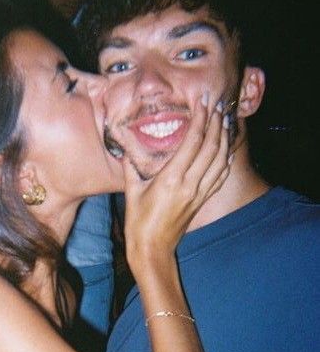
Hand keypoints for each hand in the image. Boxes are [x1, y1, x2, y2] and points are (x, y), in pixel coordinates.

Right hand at [122, 95, 230, 261]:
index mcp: (172, 178)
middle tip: (218, 105)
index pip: (193, 141)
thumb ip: (131, 166)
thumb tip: (125, 146)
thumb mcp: (131, 191)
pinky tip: (227, 149)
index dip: (201, 119)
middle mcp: (190, 184)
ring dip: (224, 138)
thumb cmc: (138, 222)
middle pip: (211, 146)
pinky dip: (226, 159)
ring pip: (220, 159)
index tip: (203, 102)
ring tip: (225, 121)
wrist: (152, 249)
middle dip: (216, 123)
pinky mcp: (202, 200)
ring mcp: (199, 193)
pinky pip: (220, 176)